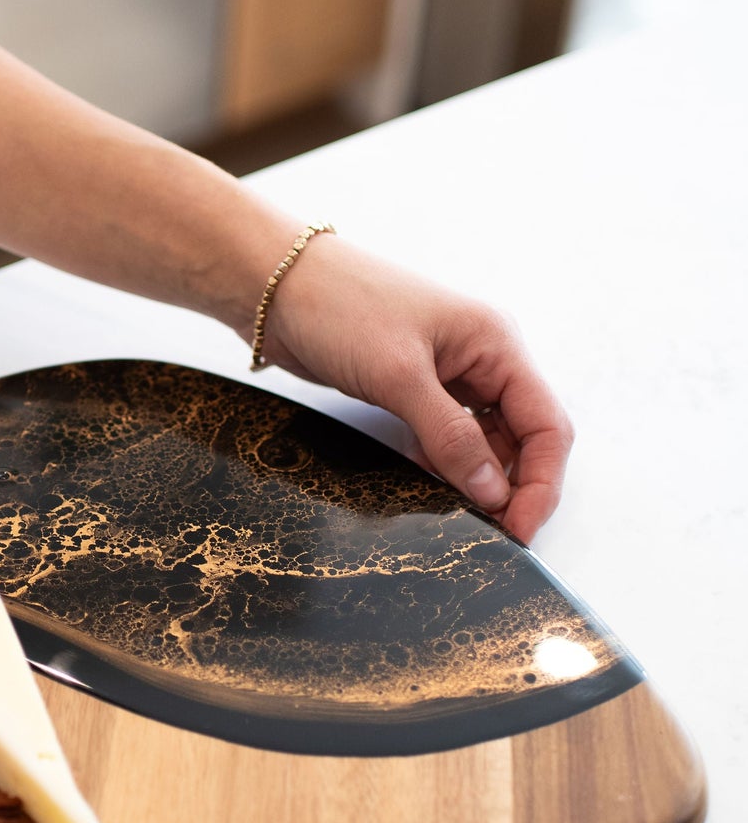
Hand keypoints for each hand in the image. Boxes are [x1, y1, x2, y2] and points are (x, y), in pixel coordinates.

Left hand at [258, 234, 573, 543]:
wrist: (275, 286)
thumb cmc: (340, 307)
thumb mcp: (400, 376)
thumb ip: (450, 436)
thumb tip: (492, 492)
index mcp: (496, 343)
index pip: (547, 425)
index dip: (542, 483)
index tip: (520, 531)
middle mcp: (482, 358)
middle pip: (524, 436)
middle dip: (515, 486)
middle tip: (495, 536)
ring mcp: (448, 373)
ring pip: (486, 440)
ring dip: (479, 479)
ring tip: (463, 519)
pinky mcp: (414, 387)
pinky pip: (447, 436)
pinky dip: (446, 464)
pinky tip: (431, 488)